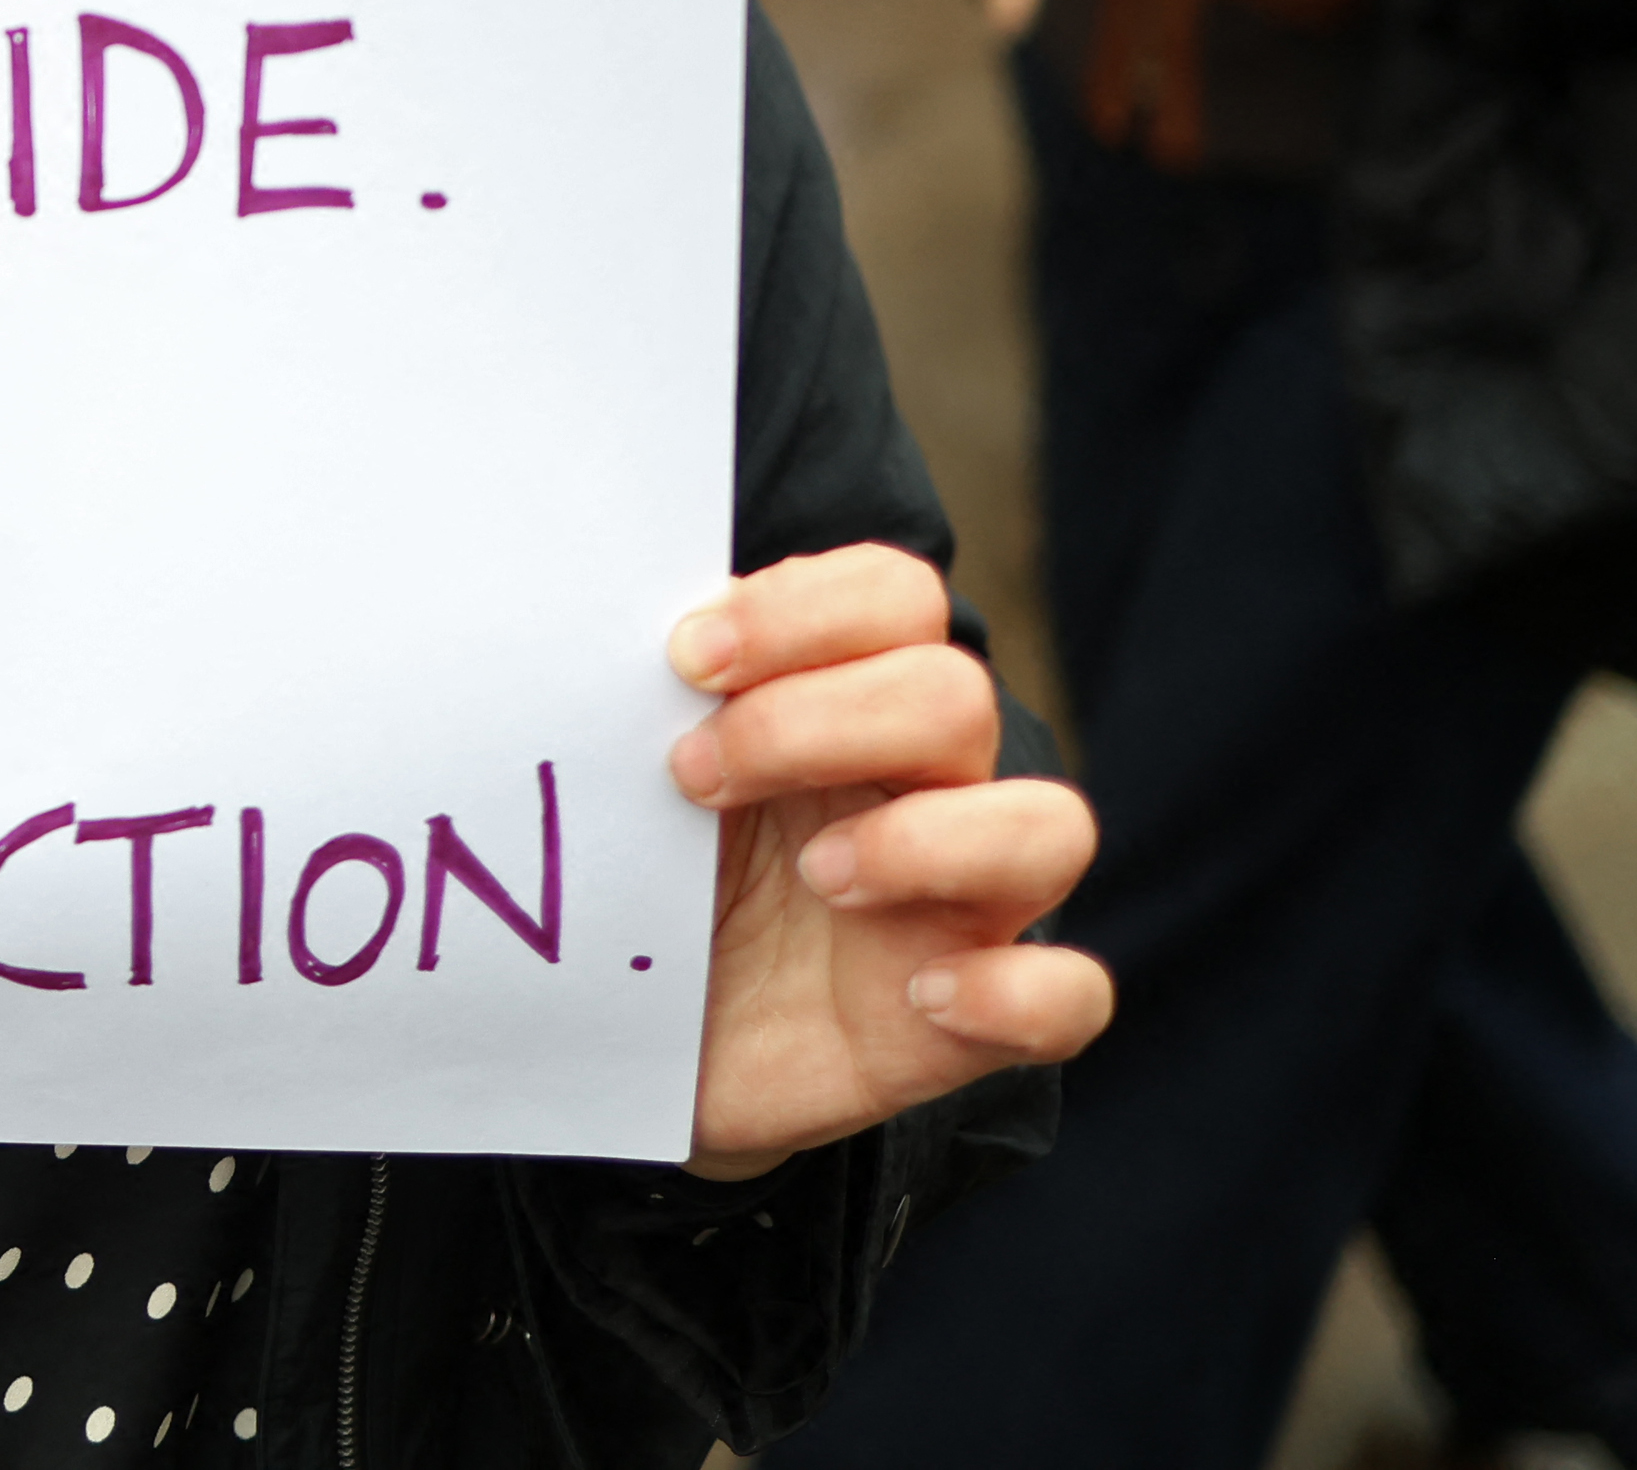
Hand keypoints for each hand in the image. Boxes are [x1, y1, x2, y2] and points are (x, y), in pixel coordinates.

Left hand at [671, 544, 1109, 1177]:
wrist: (630, 1040)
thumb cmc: (642, 875)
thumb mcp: (628, 779)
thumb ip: (630, 698)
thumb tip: (566, 613)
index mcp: (844, 697)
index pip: (894, 597)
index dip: (805, 610)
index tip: (686, 656)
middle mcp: (924, 785)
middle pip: (955, 694)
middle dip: (816, 720)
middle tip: (693, 775)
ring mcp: (959, 903)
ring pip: (1049, 825)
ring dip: (928, 838)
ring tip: (814, 873)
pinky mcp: (967, 1021)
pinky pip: (1069, 998)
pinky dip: (1016, 991)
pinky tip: (923, 994)